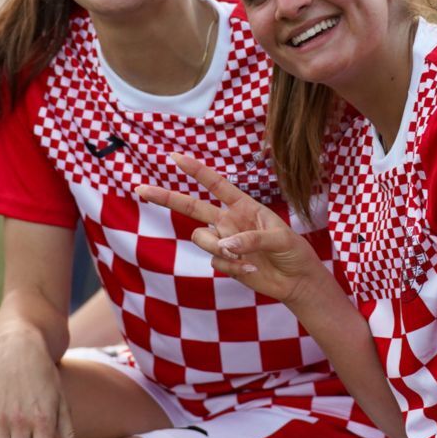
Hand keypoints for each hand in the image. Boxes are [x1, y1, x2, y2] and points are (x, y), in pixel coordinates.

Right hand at [136, 153, 327, 304]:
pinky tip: (252, 270)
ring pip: (202, 239)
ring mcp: (224, 241)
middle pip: (191, 207)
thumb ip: (253, 238)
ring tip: (242, 256)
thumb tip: (226, 244)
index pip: (216, 185)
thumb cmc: (292, 251)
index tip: (175, 157)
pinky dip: (232, 267)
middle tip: (140, 188)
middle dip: (166, 197)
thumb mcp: (279, 239)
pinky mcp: (223, 262)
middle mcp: (229, 221)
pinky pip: (215, 262)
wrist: (295, 280)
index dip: (196, 171)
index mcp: (244, 206)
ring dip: (218, 248)